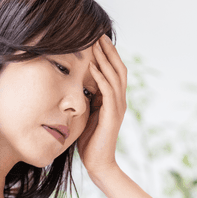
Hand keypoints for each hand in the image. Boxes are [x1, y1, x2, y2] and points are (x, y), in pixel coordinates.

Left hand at [77, 35, 127, 177]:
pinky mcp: (112, 116)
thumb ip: (87, 99)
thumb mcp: (88, 114)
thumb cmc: (90, 142)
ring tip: (95, 45)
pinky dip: (101, 78)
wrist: (98, 164)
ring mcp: (118, 108)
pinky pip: (108, 92)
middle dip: (109, 51)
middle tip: (98, 33)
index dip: (108, 54)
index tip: (96, 38)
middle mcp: (119, 101)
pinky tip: (92, 67)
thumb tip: (76, 85)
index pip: (114, 71)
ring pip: (115, 77)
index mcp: (114, 100)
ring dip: (105, 60)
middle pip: (119, 69)